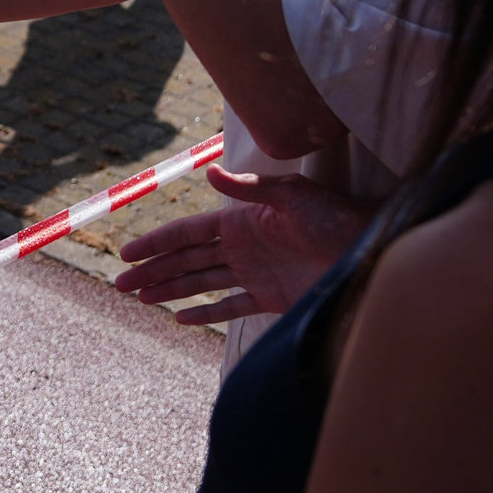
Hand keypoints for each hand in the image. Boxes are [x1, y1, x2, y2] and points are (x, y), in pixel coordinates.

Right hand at [113, 164, 376, 324]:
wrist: (371, 247)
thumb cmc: (336, 215)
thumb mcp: (292, 195)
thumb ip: (249, 188)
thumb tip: (210, 173)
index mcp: (239, 221)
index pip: (187, 233)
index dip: (157, 243)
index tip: (128, 253)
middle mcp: (241, 248)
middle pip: (186, 260)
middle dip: (153, 271)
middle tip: (121, 283)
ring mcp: (254, 274)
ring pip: (201, 284)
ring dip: (170, 290)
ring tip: (140, 298)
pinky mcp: (271, 298)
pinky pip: (230, 307)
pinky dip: (206, 314)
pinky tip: (181, 319)